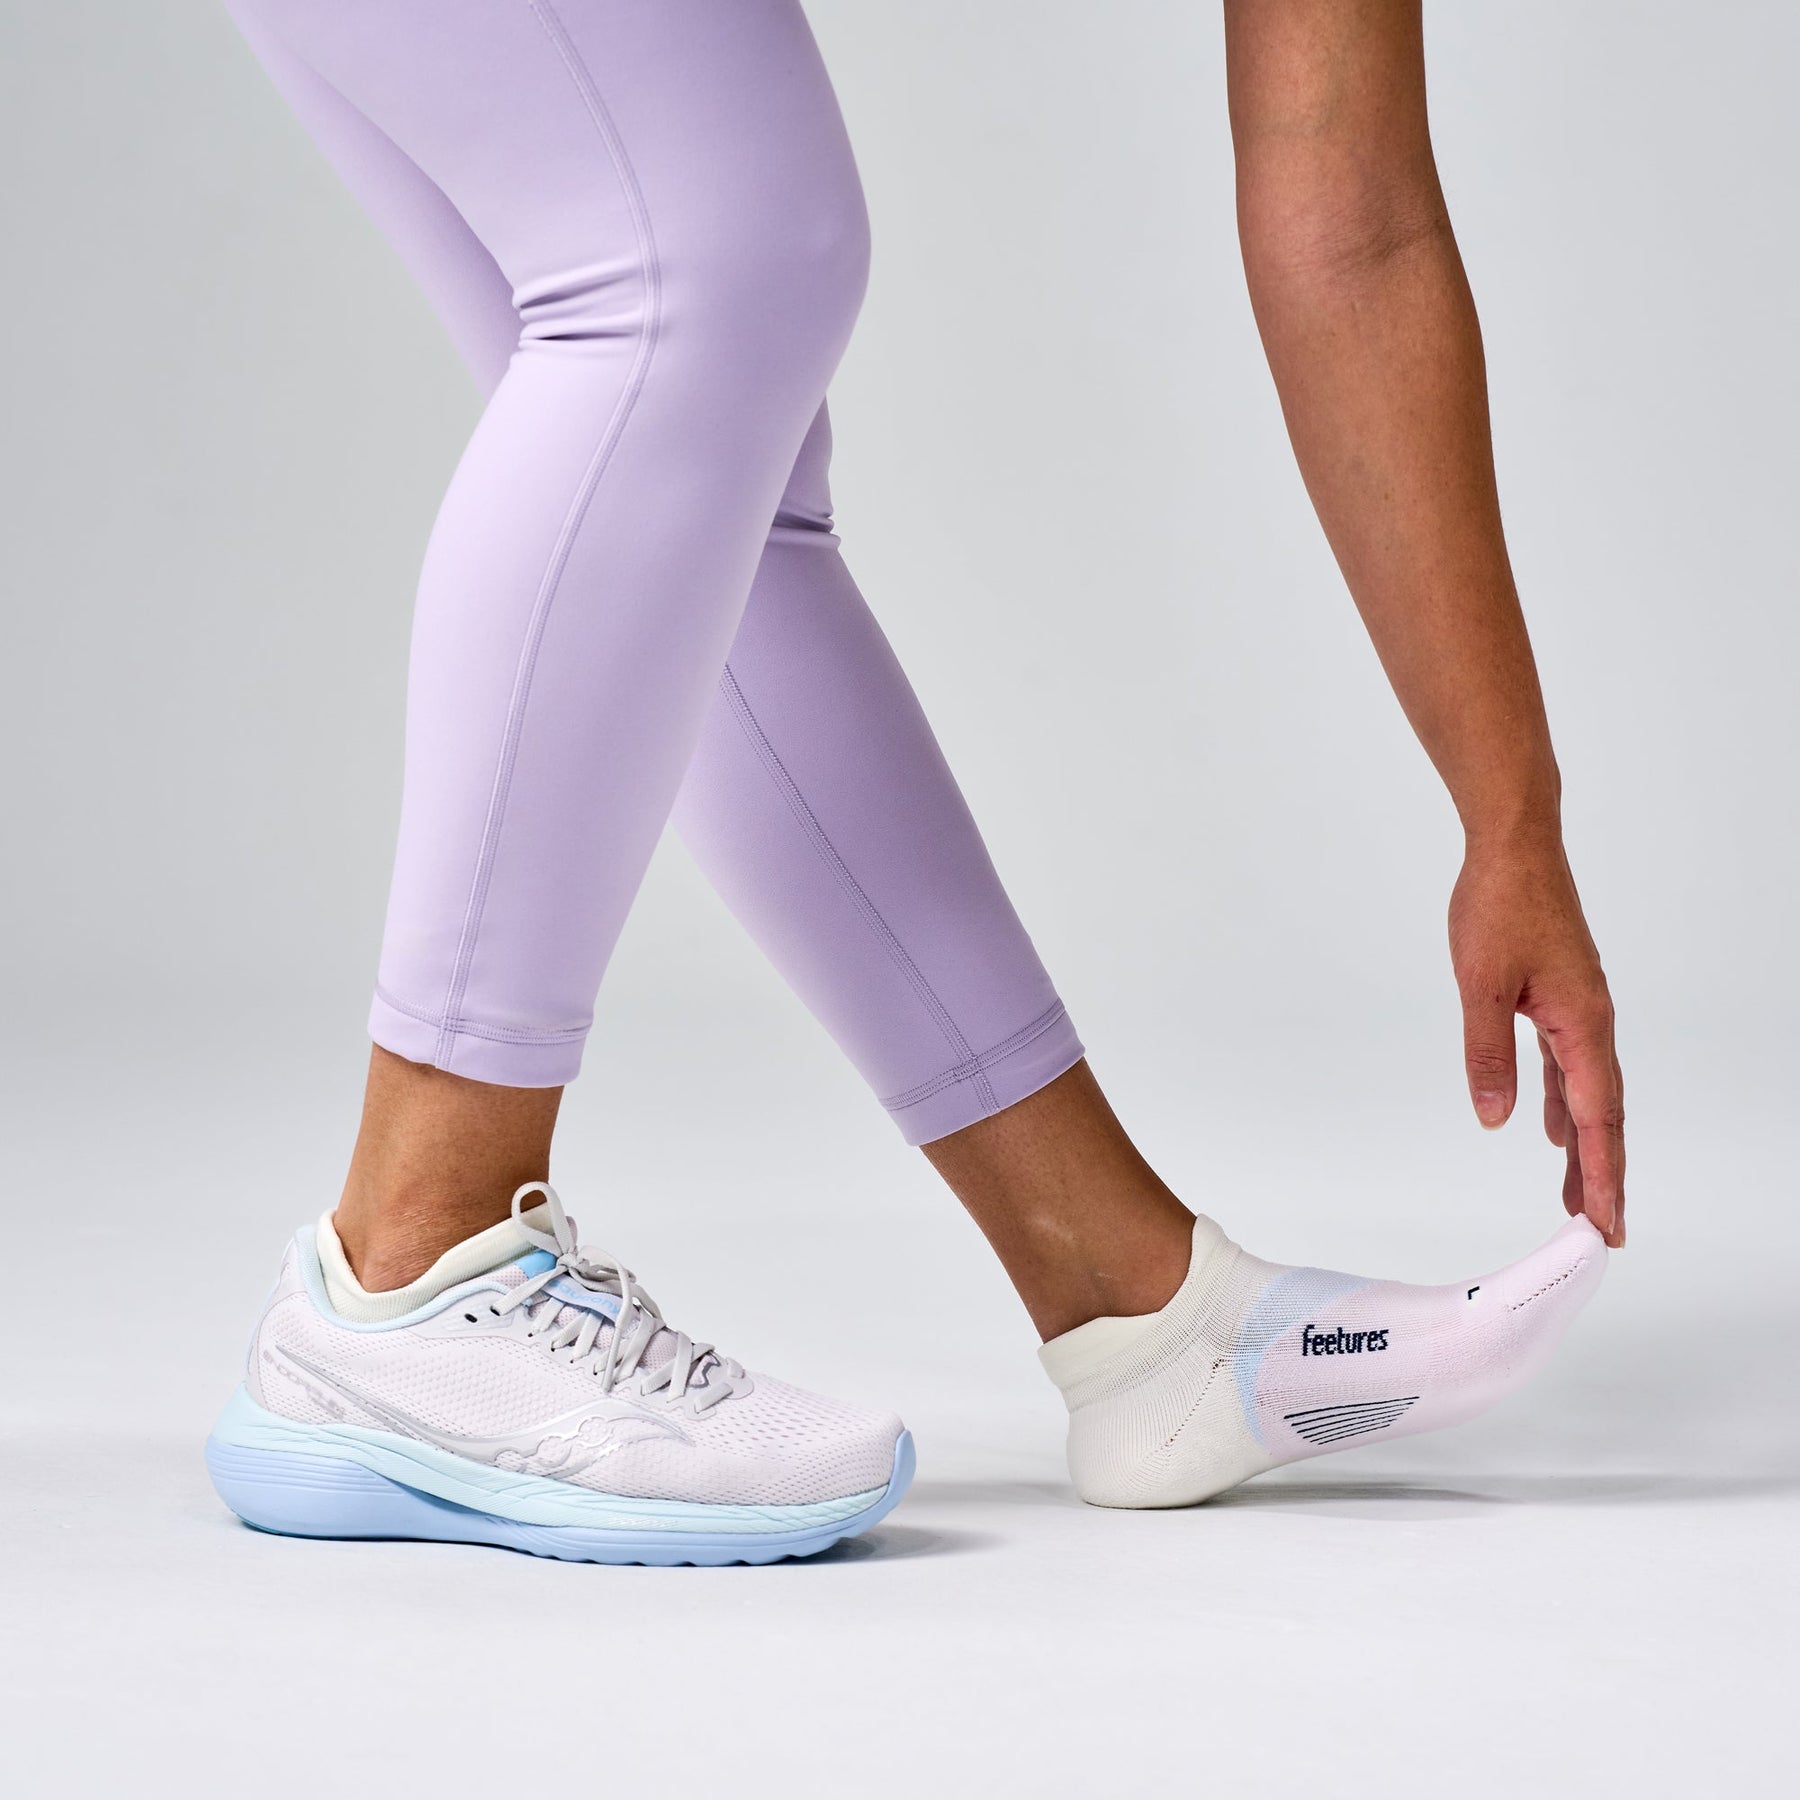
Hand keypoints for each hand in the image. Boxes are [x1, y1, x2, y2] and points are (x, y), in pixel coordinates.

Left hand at [1448, 833, 1624, 1245]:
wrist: (1514, 847)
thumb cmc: (1499, 905)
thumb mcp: (1481, 985)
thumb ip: (1487, 1054)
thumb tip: (1493, 1118)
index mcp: (1582, 1024)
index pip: (1597, 1118)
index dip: (1601, 1175)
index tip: (1605, 1225)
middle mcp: (1590, 1023)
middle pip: (1602, 1115)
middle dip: (1601, 1174)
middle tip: (1601, 1231)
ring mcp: (1578, 1011)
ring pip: (1586, 1094)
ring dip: (1583, 1145)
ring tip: (1576, 1196)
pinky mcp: (1559, 998)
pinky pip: (1568, 1066)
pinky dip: (1564, 1104)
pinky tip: (1550, 1129)